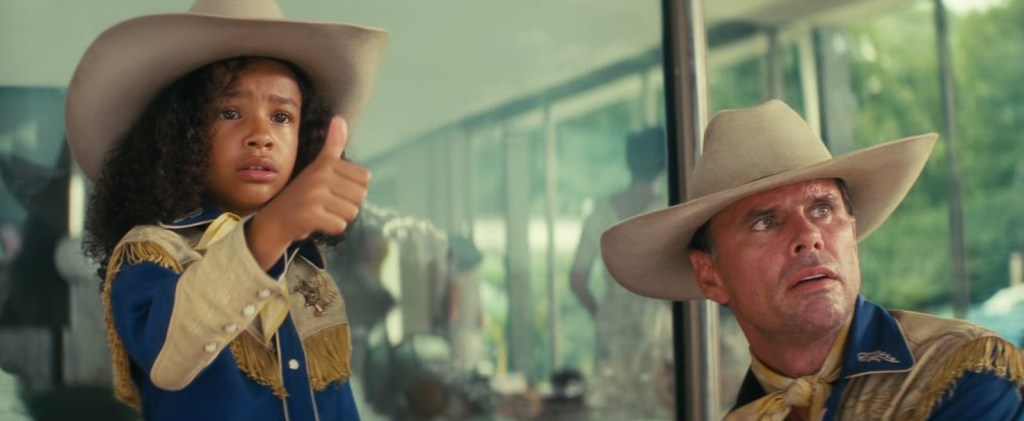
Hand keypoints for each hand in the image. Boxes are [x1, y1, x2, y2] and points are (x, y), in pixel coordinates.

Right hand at [248, 117, 369, 267]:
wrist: (275, 220)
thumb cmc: (303, 194)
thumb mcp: (318, 167)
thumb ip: (333, 145)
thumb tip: (340, 119)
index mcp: (325, 164)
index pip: (365, 178)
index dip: (352, 188)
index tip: (333, 188)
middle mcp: (320, 176)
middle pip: (361, 196)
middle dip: (347, 204)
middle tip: (328, 203)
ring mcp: (314, 196)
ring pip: (352, 212)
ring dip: (339, 217)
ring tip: (322, 212)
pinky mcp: (310, 216)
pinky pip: (340, 225)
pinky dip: (331, 228)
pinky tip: (317, 222)